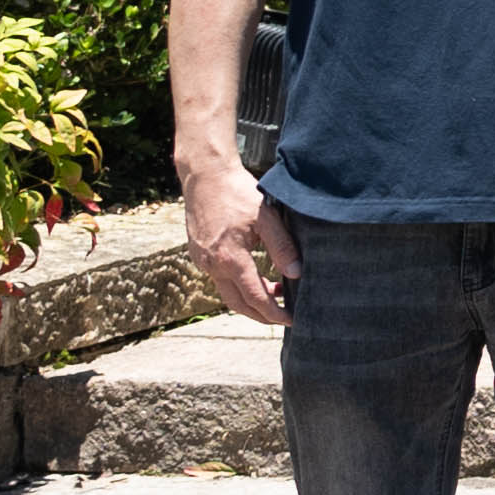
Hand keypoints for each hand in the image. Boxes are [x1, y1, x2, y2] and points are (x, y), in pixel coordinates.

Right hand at [183, 160, 294, 326]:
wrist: (205, 176)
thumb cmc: (238, 193)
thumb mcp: (267, 217)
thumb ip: (283, 247)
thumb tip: (296, 273)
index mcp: (231, 258)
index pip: (255, 298)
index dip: (274, 312)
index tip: (291, 319)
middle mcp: (213, 265)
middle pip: (238, 304)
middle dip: (261, 315)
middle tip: (283, 317)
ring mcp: (203, 261)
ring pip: (227, 293)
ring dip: (250, 300)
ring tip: (275, 294)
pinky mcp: (198, 254)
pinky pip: (219, 279)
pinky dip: (237, 285)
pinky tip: (254, 277)